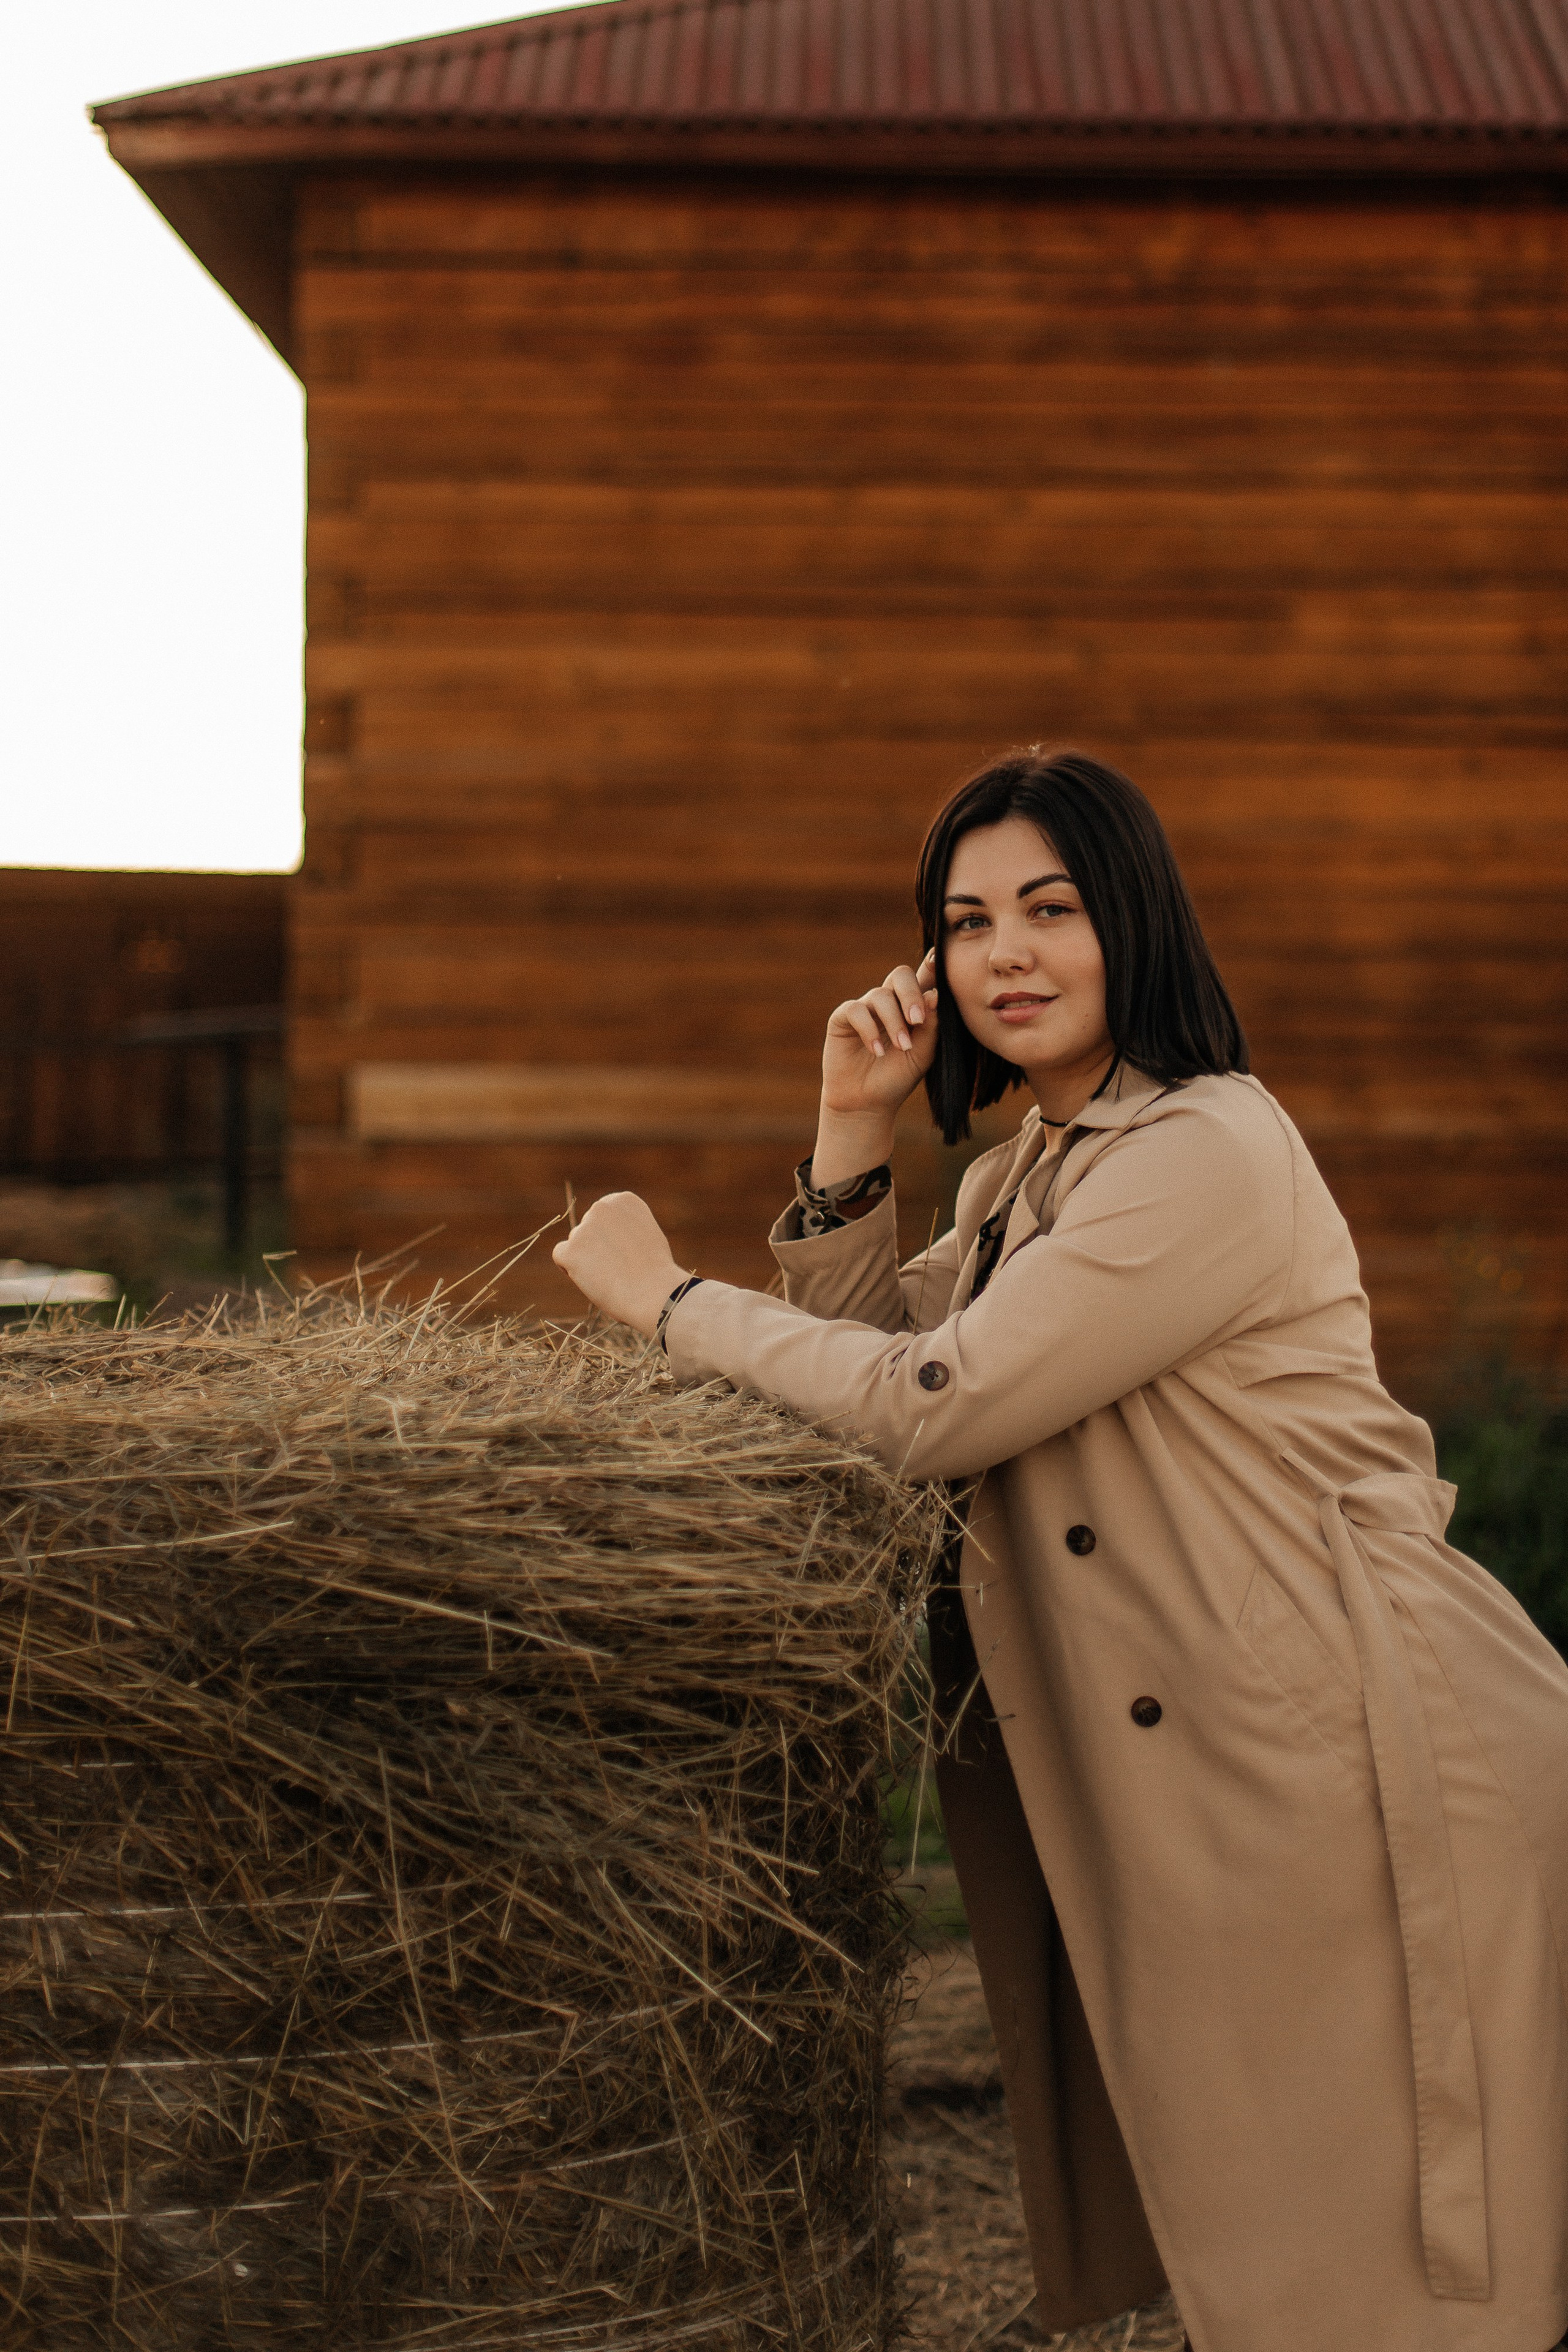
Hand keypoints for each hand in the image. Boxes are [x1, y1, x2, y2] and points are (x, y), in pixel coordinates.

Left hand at [552, 1193, 687, 1336]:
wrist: (652, 1292)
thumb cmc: (656, 1271)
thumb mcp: (647, 1234)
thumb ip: (625, 1227)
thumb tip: (607, 1236)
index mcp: (623, 1200)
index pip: (604, 1216)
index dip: (611, 1237)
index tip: (625, 1253)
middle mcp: (601, 1207)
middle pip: (589, 1229)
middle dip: (597, 1247)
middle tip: (618, 1268)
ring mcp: (583, 1228)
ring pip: (577, 1245)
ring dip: (587, 1260)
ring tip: (611, 1277)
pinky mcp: (570, 1250)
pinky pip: (560, 1256)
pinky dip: (570, 1269)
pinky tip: (590, 1279)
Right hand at [813, 951, 938, 1186]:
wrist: (867, 1103)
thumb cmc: (898, 1078)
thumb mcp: (923, 1054)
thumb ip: (932, 1025)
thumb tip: (934, 994)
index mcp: (912, 1006)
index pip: (923, 978)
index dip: (932, 966)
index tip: (939, 959)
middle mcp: (889, 1002)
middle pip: (900, 975)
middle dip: (911, 994)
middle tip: (918, 1019)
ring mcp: (866, 1008)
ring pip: (880, 996)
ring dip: (894, 1022)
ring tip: (901, 1047)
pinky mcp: (843, 1018)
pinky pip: (856, 1010)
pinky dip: (869, 1030)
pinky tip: (878, 1051)